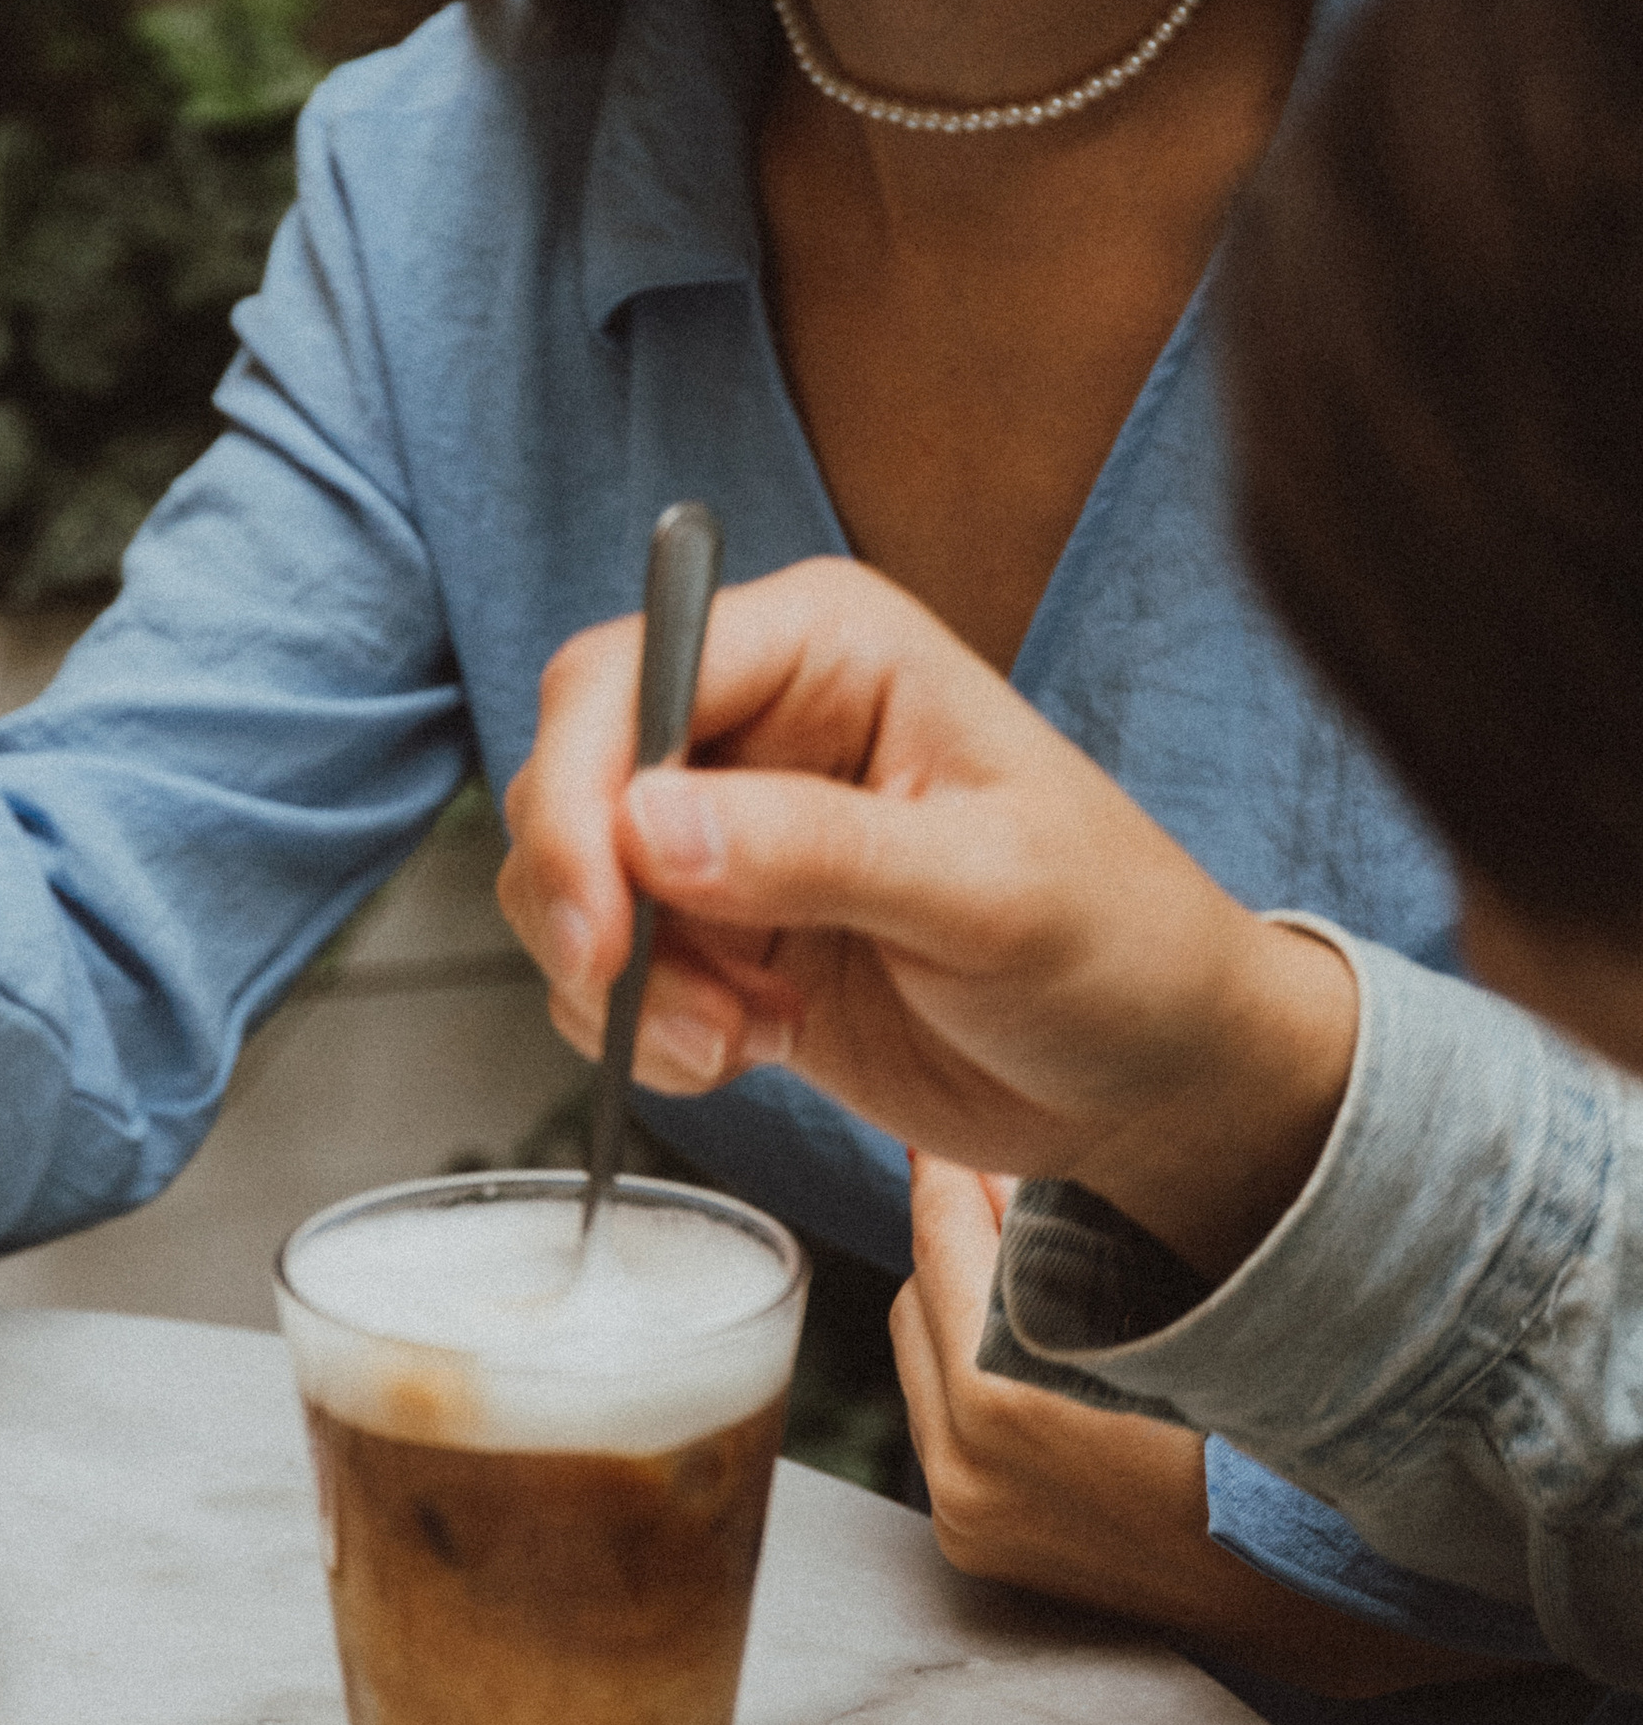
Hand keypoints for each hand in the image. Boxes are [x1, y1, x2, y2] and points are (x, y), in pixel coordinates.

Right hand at [500, 559, 1356, 1283]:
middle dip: (583, 902)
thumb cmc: (1120, 949)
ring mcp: (731, 830)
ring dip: (619, 986)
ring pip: (569, 882)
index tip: (604, 924)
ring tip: (740, 1039)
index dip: (580, 794)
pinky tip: (752, 1049)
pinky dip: (643, 1031)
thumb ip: (819, 851)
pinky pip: (606, 972)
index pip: (628, 674)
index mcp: (827, 646)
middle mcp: (760, 720)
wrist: (1156, 1077)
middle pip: (571, 773)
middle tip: (641, 1000)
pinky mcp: (722, 932)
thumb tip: (645, 825)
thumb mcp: (990, 896)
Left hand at [896, 1159, 1534, 1692]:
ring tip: (1026, 1263)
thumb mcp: (1178, 1313)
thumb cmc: (1270, 1442)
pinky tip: (1036, 1346)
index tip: (945, 1130)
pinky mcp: (974, 1542)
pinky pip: (943, 1425)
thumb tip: (1010, 1169)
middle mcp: (966, 1465)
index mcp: (1007, 1401)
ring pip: (922, 1364)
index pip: (939, 1250)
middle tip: (997, 1184)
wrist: (1305, 1592)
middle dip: (953, 1240)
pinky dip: (975, 1374)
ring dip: (959, 1310)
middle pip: (916, 1302)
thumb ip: (1079, 1242)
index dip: (944, 1178)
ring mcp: (965, 1512)